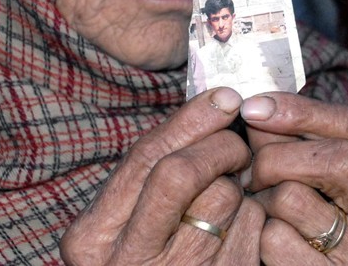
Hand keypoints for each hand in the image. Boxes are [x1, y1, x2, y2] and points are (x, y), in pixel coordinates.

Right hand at [60, 88, 261, 264]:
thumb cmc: (146, 257)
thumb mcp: (128, 218)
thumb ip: (153, 169)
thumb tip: (217, 104)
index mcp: (92, 237)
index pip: (146, 159)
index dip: (191, 120)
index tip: (225, 97)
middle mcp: (128, 261)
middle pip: (182, 172)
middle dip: (219, 145)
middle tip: (237, 144)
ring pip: (223, 197)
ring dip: (240, 182)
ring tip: (233, 188)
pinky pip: (252, 225)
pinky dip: (255, 210)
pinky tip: (242, 219)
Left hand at [240, 93, 347, 264]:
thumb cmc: (333, 230)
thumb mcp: (337, 184)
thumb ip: (307, 143)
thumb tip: (259, 110)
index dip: (302, 110)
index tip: (255, 107)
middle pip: (335, 158)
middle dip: (277, 155)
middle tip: (252, 170)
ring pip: (294, 197)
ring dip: (263, 198)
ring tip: (266, 209)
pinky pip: (275, 240)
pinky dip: (260, 234)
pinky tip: (271, 239)